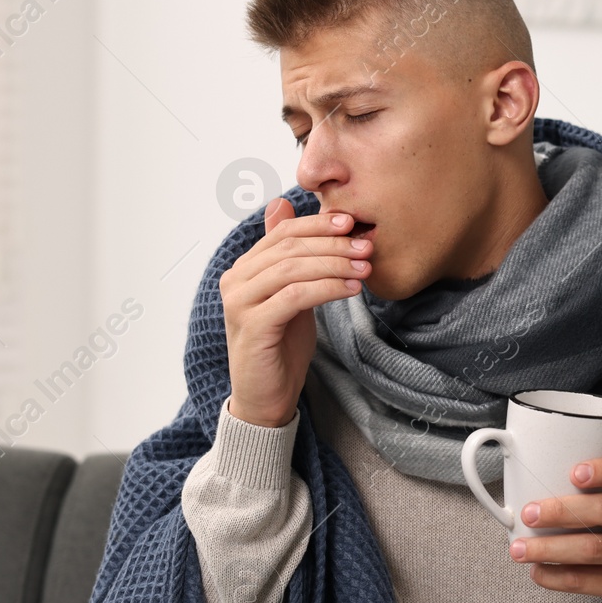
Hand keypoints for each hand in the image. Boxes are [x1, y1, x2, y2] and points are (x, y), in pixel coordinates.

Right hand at [219, 198, 370, 427]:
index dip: (318, 225)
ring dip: (334, 265)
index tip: (351, 222)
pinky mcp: (253, 325)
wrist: (266, 396)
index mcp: (243, 269)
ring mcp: (240, 303)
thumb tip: (283, 205)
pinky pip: (295, 296)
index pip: (282, 233)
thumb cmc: (280, 346)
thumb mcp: (291, 296)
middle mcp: (235, 281)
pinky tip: (351, 289)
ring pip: (293, 269)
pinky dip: (327, 288)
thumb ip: (289, 259)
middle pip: (289, 248)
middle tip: (366, 246)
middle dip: (333, 244)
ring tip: (364, 267)